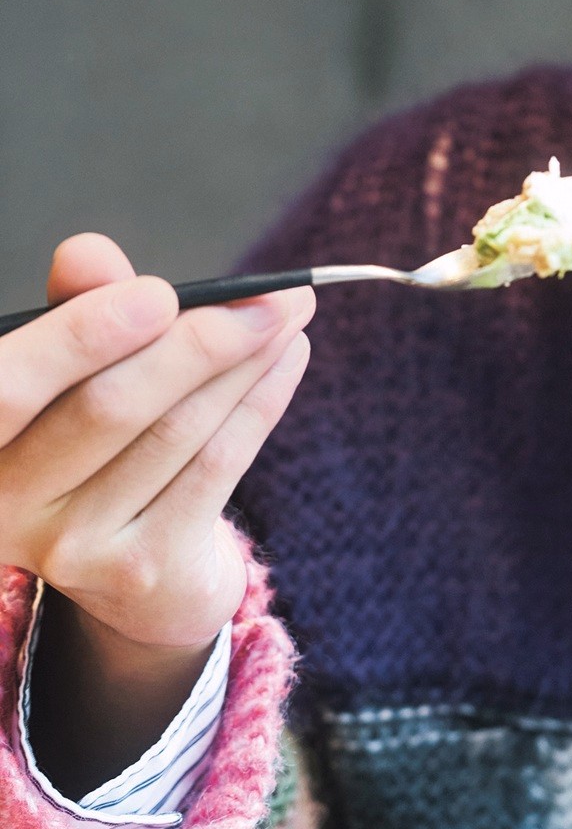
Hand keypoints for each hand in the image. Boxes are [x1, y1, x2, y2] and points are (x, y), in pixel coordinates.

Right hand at [0, 234, 312, 791]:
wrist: (137, 575)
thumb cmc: (98, 445)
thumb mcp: (75, 375)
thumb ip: (79, 311)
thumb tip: (87, 253)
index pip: (12, 385)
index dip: (82, 337)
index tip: (160, 293)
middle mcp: (7, 502)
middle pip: (110, 406)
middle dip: (200, 341)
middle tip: (269, 296)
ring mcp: (73, 546)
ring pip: (174, 432)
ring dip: (245, 364)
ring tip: (287, 315)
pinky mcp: (141, 570)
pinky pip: (215, 468)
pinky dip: (259, 404)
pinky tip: (288, 360)